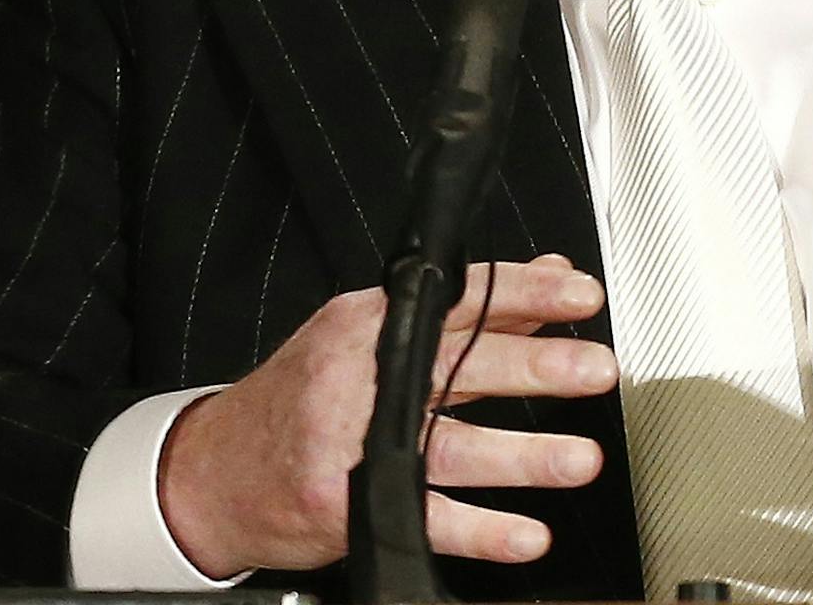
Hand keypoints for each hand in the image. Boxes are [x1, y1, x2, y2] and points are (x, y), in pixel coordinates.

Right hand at [158, 253, 617, 576]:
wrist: (216, 471)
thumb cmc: (303, 394)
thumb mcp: (369, 332)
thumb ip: (459, 308)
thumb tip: (546, 277)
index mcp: (371, 322)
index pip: (462, 298)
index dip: (527, 293)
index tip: (582, 296)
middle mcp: (363, 377)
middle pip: (463, 366)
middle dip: (538, 366)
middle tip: (595, 369)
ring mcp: (354, 444)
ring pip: (453, 447)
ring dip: (525, 457)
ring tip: (581, 460)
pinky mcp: (348, 507)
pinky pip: (426, 521)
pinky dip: (481, 532)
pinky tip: (526, 535)